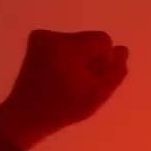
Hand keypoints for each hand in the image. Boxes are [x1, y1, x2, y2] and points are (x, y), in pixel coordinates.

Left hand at [0, 30, 128, 150]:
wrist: (28, 115)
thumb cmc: (65, 108)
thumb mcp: (99, 94)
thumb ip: (115, 71)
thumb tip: (122, 50)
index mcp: (66, 47)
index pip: (103, 40)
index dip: (105, 60)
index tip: (92, 79)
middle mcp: (52, 36)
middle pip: (90, 39)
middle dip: (92, 58)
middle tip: (82, 82)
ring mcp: (41, 37)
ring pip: (80, 42)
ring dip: (81, 59)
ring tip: (70, 81)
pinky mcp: (37, 42)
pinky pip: (66, 44)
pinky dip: (69, 57)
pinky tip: (61, 74)